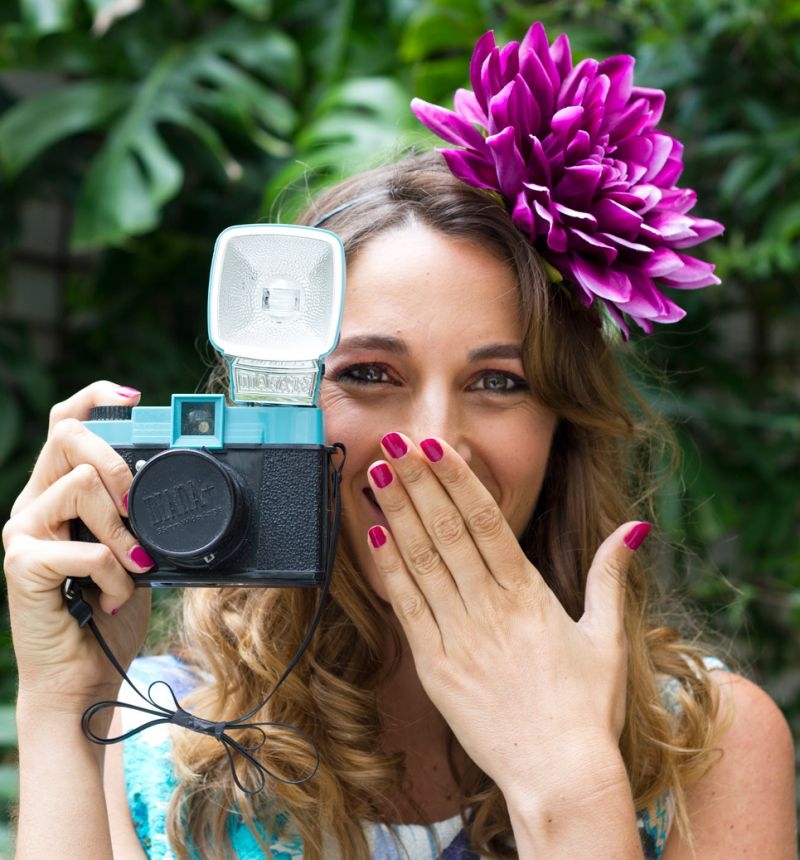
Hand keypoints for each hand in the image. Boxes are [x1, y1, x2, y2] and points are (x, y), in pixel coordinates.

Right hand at [3, 381, 151, 708]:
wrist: (84, 674)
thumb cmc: (108, 611)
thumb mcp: (132, 549)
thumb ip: (134, 514)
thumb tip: (164, 480)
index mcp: (58, 493)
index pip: (66, 424)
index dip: (96, 400)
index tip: (133, 398)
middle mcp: (34, 504)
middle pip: (68, 436)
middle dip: (119, 465)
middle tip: (137, 511)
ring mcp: (23, 533)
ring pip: (81, 484)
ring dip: (123, 530)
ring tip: (132, 568)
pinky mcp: (23, 566)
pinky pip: (87, 548)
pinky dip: (116, 575)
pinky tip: (115, 597)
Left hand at [365, 432, 648, 801]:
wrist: (559, 777)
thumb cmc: (587, 710)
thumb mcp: (607, 636)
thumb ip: (611, 576)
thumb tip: (635, 527)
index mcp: (529, 596)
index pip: (487, 521)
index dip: (457, 479)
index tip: (434, 446)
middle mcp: (489, 609)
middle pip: (447, 531)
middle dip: (419, 481)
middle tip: (394, 440)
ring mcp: (459, 637)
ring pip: (423, 562)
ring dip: (397, 514)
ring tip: (377, 473)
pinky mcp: (436, 668)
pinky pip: (408, 609)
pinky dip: (390, 571)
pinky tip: (373, 537)